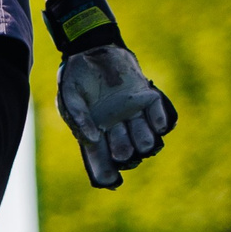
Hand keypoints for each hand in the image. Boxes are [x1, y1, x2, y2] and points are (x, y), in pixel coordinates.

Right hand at [56, 46, 176, 188]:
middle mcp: (115, 126)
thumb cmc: (75, 74)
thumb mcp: (68, 96)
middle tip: (123, 152)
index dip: (106, 172)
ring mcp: (132, 113)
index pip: (100, 158)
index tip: (113, 183)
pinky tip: (159, 126)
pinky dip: (161, 122)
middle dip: (126, 154)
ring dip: (146, 143)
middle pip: (126, 151)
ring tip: (146, 144)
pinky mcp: (146, 97)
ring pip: (145, 137)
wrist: (92, 48)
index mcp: (94, 131)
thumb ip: (77, 117)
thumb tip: (93, 139)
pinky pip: (158, 115)